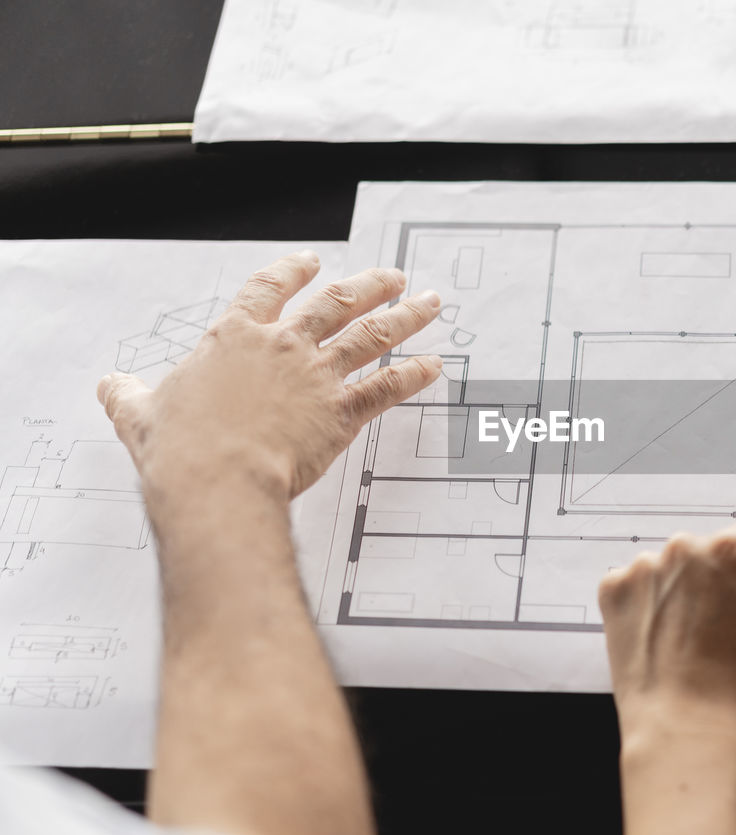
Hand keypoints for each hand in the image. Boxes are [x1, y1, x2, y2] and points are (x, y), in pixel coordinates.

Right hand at [97, 251, 442, 502]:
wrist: (215, 480)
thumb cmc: (179, 449)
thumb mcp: (140, 414)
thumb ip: (129, 395)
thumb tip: (111, 386)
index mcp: (235, 337)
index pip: (269, 287)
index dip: (293, 271)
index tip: (311, 261)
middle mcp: (282, 347)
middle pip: (337, 302)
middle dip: (371, 285)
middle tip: (394, 277)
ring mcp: (316, 377)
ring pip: (371, 335)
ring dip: (406, 318)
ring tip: (428, 304)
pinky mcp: (340, 413)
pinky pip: (386, 388)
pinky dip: (412, 376)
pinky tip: (433, 367)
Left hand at [599, 513, 735, 733]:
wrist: (680, 725)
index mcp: (732, 548)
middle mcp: (685, 546)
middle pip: (720, 546)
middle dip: (728, 577)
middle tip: (727, 628)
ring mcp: (644, 566)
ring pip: (681, 563)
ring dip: (690, 589)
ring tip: (695, 637)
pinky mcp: (614, 587)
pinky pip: (643, 580)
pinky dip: (653, 602)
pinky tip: (665, 635)